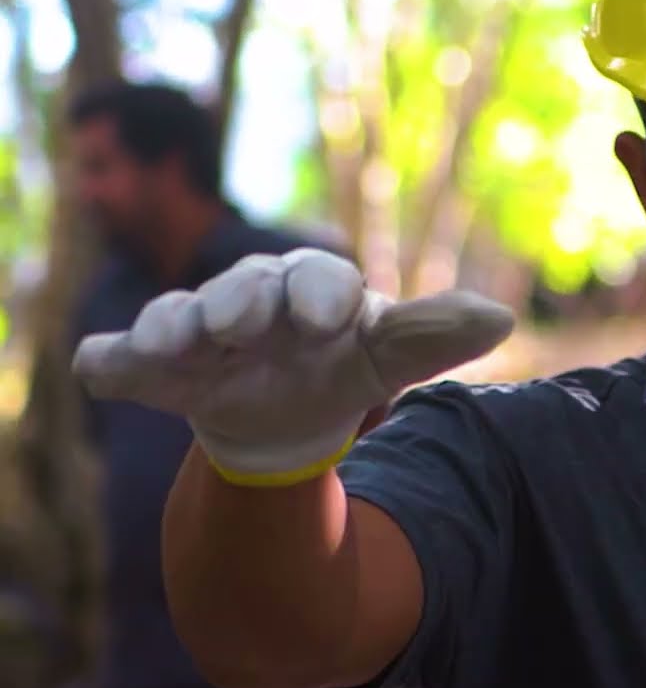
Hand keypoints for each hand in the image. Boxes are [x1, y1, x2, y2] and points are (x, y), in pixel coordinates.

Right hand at [72, 248, 513, 484]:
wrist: (283, 410)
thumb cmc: (337, 367)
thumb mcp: (386, 356)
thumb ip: (432, 337)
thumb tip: (501, 319)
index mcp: (316, 290)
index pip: (321, 277)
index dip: (322, 294)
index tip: (330, 319)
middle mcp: (252, 300)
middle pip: (246, 289)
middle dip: (242, 302)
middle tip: (242, 323)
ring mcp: (197, 332)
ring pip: (179, 318)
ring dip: (176, 328)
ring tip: (180, 344)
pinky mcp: (153, 367)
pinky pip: (121, 357)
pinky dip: (111, 360)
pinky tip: (102, 365)